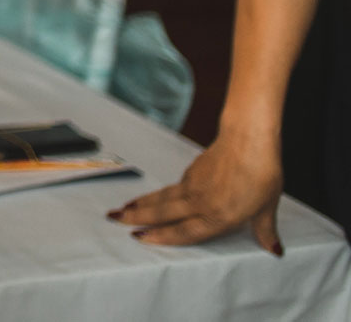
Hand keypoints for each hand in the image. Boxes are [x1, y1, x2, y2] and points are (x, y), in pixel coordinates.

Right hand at [110, 127, 284, 252]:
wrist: (248, 139)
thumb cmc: (261, 173)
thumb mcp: (268, 207)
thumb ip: (265, 230)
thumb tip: (275, 250)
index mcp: (219, 216)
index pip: (184, 231)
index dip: (161, 237)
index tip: (140, 238)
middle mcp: (200, 203)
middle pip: (162, 212)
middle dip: (137, 217)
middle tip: (113, 219)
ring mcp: (193, 185)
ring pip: (162, 198)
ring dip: (142, 204)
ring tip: (123, 208)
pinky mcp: (193, 171)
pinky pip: (172, 187)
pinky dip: (158, 193)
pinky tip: (155, 196)